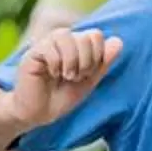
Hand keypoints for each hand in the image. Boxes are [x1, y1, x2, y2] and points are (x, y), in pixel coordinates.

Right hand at [1, 29, 123, 134]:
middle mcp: (62, 40)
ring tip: (66, 76)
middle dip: (86, 61)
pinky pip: (50, 48)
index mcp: (76, 45)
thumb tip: (119, 41)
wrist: (37, 114)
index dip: (97, 56)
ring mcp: (47, 44)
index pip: (95, 35)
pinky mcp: (32, 53)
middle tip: (75, 77)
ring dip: (72, 61)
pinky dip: (56, 64)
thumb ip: (102, 62)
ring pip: (67, 36)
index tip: (87, 74)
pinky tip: (51, 74)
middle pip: (84, 36)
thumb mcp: (88, 82)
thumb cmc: (60, 98)